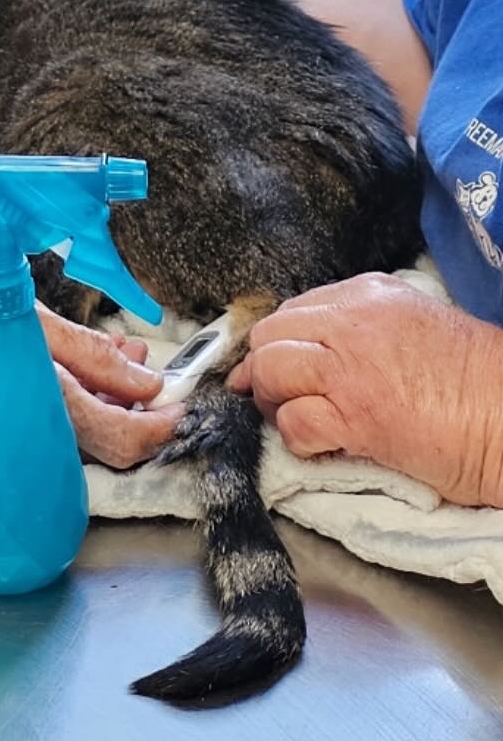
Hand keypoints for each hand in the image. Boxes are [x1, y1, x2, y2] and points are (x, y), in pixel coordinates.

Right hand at [0, 278, 180, 462]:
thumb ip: (63, 337)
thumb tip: (127, 361)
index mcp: (16, 356)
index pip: (104, 396)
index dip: (150, 403)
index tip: (172, 397)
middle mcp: (7, 401)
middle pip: (96, 438)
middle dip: (138, 427)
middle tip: (159, 410)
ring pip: (67, 442)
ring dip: (103, 424)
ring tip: (118, 396)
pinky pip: (32, 442)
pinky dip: (61, 426)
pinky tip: (69, 403)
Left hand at [228, 273, 502, 506]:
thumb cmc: (476, 380)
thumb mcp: (416, 326)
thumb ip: (366, 327)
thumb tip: (321, 352)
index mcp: (368, 294)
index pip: (293, 311)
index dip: (278, 344)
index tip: (279, 369)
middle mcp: (351, 320)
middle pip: (269, 336)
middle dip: (263, 370)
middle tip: (279, 399)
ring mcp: (349, 366)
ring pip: (269, 372)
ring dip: (272, 402)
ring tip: (294, 421)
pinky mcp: (355, 415)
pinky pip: (294, 422)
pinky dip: (296, 438)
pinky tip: (321, 446)